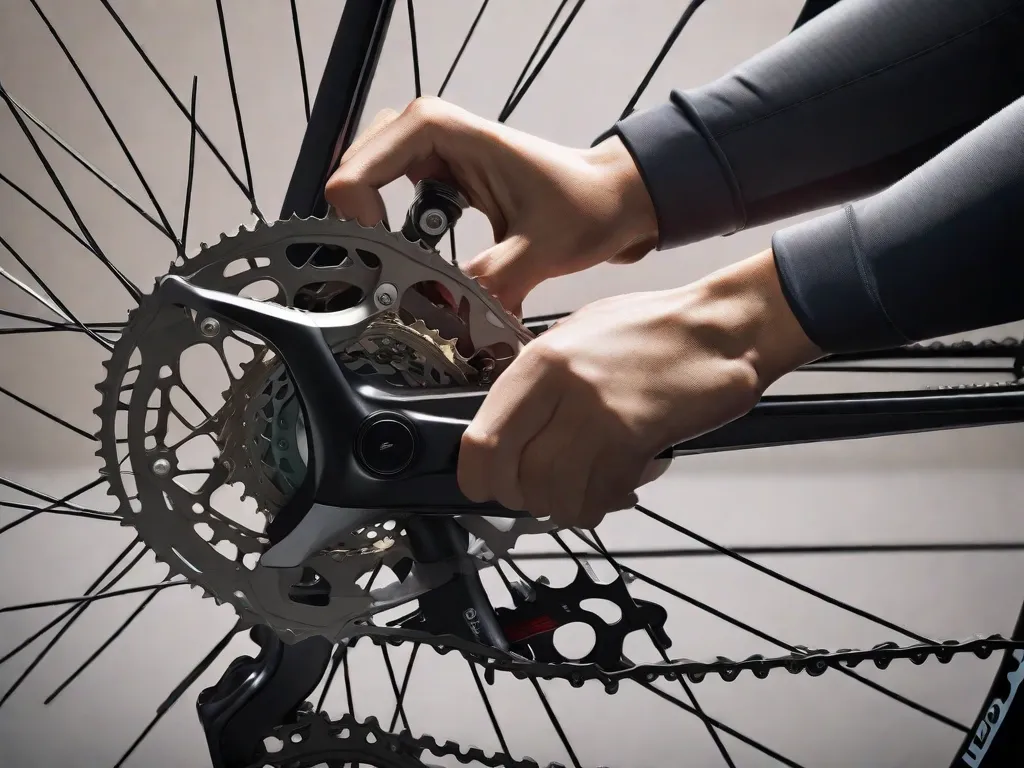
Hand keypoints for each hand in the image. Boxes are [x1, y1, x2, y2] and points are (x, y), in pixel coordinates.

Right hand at [325, 97, 657, 311]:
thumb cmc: (588, 204)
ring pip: (366, 183)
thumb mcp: (542, 249)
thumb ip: (492, 283)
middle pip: (352, 174)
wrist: (614, 198)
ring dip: (371, 227)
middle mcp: (430, 132)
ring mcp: (432, 151)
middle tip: (380, 271)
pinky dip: (390, 227)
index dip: (358, 222)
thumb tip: (451, 320)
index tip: (384, 264)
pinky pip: (389, 195)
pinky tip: (411, 257)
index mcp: (444, 131)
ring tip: (391, 266)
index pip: (359, 171)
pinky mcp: (440, 175)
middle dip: (357, 227)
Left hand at [457, 249, 821, 527]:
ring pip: (556, 496)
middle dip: (526, 497)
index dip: (479, 478)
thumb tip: (508, 428)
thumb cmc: (652, 329)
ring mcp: (600, 417)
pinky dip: (604, 502)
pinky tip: (619, 484)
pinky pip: (601, 497)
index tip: (488, 487)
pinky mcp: (637, 440)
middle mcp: (561, 389)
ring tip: (586, 488)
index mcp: (539, 360)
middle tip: (544, 491)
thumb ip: (538, 380)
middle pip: (516, 478)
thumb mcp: (577, 335)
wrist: (721, 327)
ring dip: (567, 504)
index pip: (481, 441)